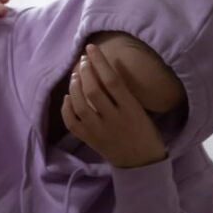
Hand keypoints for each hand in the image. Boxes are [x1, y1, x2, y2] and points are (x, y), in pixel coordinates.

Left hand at [62, 44, 168, 168]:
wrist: (141, 164)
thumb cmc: (146, 133)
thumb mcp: (142, 110)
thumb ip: (124, 93)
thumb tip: (105, 69)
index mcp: (132, 109)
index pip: (112, 80)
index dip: (100, 62)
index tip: (91, 48)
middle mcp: (114, 119)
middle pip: (93, 90)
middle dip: (85, 71)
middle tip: (82, 60)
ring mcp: (100, 131)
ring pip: (80, 105)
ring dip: (74, 86)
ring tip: (75, 74)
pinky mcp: (90, 141)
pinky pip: (72, 124)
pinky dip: (66, 109)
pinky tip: (67, 97)